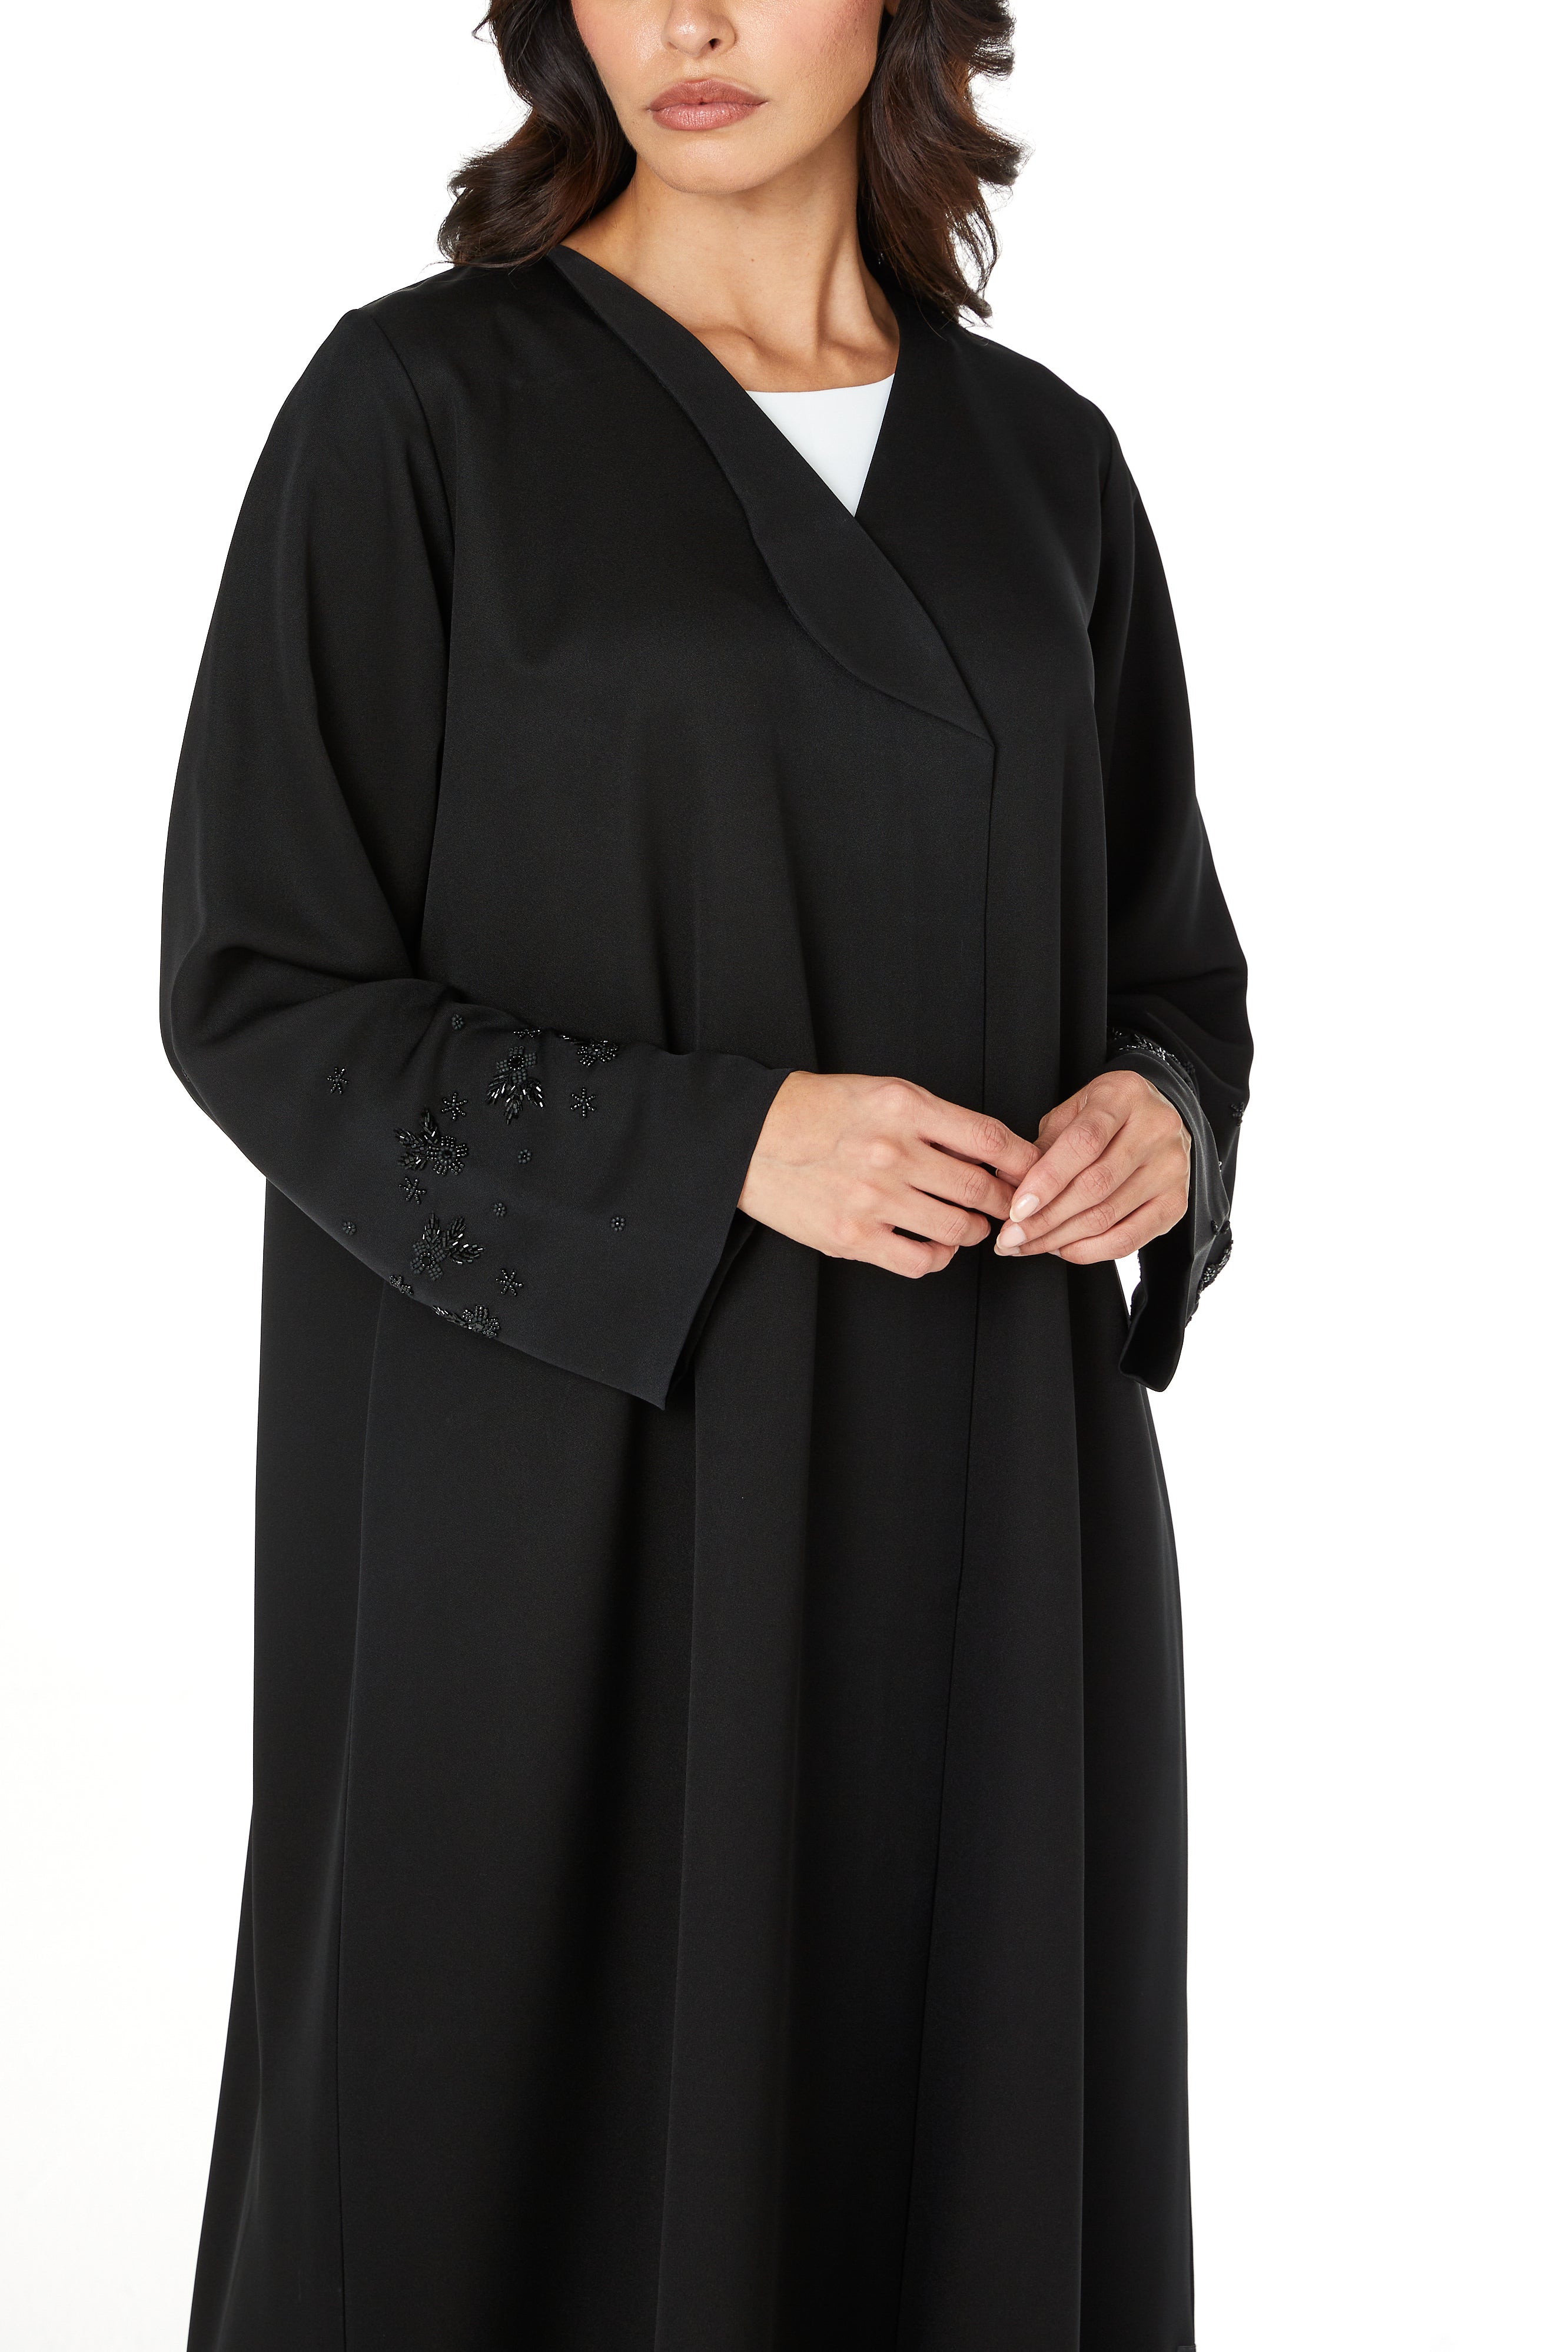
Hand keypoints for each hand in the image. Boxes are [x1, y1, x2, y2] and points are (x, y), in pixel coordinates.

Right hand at [740, 1072, 1036, 1277]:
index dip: (1023, 1162)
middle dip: (1004, 1201)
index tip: (1033, 1172)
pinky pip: (919, 1261)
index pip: (989, 1139)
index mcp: (904, 1107)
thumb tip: (989, 1153)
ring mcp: (872, 1198)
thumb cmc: (816, 1111)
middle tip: (1009, 1205)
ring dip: (975, 1230)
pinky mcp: (852, 1237)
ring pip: (957, 1229)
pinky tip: (935, 1246)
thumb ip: (935, 1119)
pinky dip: (938, 1257)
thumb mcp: (881, 1093)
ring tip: (971, 1224)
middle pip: (980, 1188)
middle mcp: (892, 1151)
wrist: (749, 1138)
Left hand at [994, 1071, 1189, 1262]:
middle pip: (1095, 1186)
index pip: (1084, 1143)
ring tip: (1027, 1245)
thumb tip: (1007, 1183)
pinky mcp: (1176, 1203)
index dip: (1047, 1179)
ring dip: (1060, 1239)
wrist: (1159, 1118)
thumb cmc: (1106, 1115)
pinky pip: (1129, 1239)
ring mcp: (1172, 1169)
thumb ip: (1043, 1145)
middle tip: (1010, 1238)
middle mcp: (1156, 1130)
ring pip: (1108, 1217)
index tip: (1016, 1208)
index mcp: (1124, 1096)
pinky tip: (1062, 1249)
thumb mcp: (1072, 1112)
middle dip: (1045, 1219)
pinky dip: (1090, 1251)